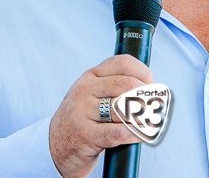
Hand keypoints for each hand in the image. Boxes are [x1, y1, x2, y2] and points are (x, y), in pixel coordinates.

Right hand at [48, 54, 152, 177]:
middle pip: (126, 85)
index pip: (122, 63)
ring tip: (149, 122)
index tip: (151, 84)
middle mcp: (85, 90)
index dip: (143, 72)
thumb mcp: (93, 94)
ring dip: (143, 117)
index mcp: (90, 76)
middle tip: (154, 106)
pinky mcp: (84, 134)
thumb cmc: (82, 118)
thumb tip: (151, 87)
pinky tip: (139, 134)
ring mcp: (82, 111)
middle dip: (146, 96)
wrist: (54, 145)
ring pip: (123, 109)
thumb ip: (115, 85)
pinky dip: (134, 134)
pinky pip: (117, 132)